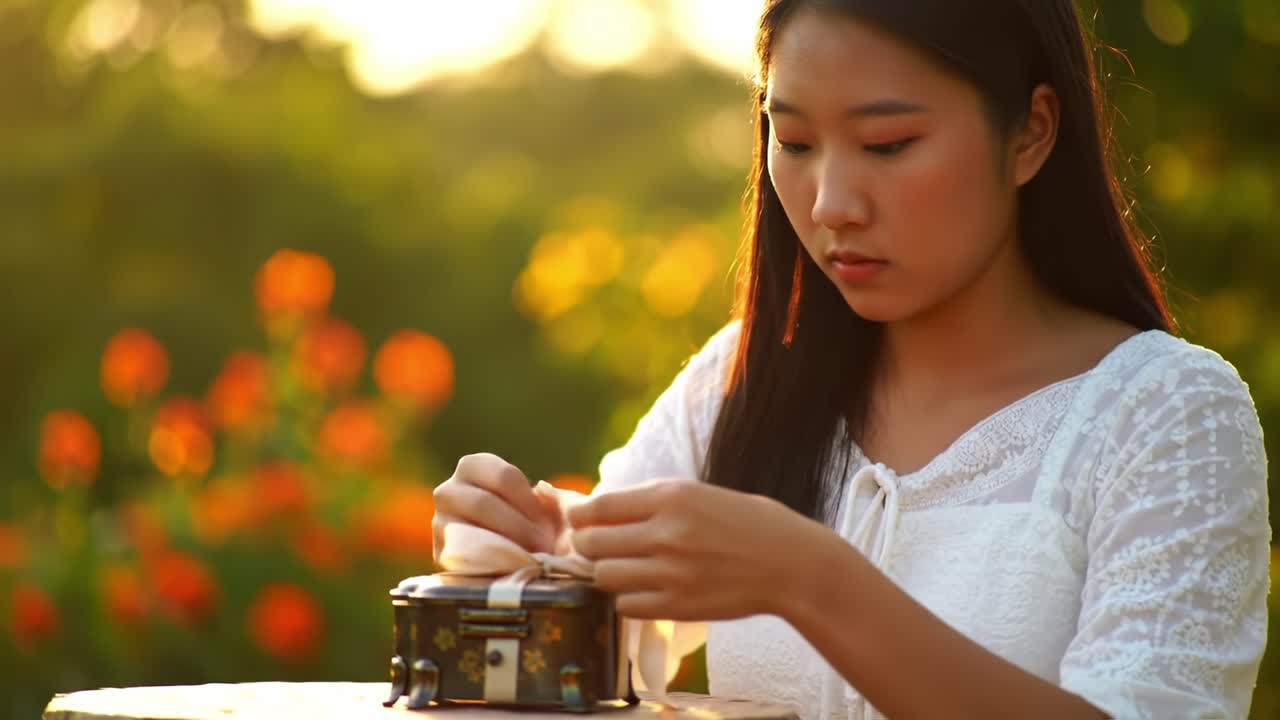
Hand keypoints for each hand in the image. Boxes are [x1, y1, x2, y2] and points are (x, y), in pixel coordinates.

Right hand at [432, 453, 561, 562]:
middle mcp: (448, 490)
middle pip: (484, 503)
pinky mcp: (440, 553)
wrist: (498, 551)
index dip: (529, 500)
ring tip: (531, 556)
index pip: (504, 476)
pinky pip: (465, 558)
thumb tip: (544, 492)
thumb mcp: (534, 502)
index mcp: (471, 467)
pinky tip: (511, 567)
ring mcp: (439, 522)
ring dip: (507, 545)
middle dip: (519, 526)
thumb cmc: (524, 520)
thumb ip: (546, 497)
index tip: (546, 521)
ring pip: (471, 531)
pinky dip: (492, 563)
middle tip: (543, 545)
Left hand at [566, 479, 823, 620]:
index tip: (578, 522)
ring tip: (621, 570)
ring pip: (604, 577)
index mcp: (670, 497)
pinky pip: (626, 606)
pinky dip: (627, 599)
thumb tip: (602, 511)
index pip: (599, 506)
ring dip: (606, 574)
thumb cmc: (748, 522)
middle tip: (594, 549)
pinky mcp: (678, 606)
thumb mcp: (699, 494)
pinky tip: (644, 590)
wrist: (791, 563)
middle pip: (592, 544)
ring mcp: (671, 573)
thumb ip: (653, 502)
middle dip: (586, 547)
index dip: (580, 516)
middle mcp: (665, 533)